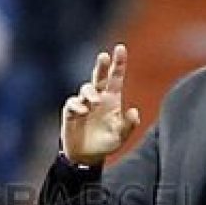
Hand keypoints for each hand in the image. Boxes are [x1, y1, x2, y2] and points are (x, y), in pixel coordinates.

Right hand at [61, 44, 140, 165]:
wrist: (87, 156)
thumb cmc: (106, 143)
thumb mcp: (121, 136)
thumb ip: (129, 125)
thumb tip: (134, 111)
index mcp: (112, 99)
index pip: (116, 77)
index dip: (118, 63)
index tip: (120, 48)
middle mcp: (98, 97)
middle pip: (99, 76)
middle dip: (101, 65)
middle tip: (104, 56)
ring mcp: (84, 103)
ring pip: (86, 88)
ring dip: (90, 92)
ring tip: (95, 102)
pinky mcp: (71, 112)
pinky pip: (73, 103)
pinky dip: (77, 105)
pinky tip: (83, 111)